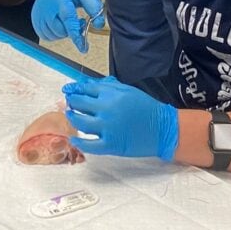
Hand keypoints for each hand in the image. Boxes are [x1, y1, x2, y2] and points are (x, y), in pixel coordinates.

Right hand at [31, 0, 103, 50]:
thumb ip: (94, 7)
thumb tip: (98, 24)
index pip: (68, 21)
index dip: (76, 36)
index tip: (83, 48)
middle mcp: (45, 7)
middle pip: (61, 31)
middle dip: (72, 30)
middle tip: (81, 21)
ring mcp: (38, 13)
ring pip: (53, 35)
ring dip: (63, 32)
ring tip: (69, 19)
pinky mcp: (35, 18)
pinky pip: (45, 35)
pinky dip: (54, 33)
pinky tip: (60, 23)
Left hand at [62, 76, 178, 159]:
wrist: (162, 129)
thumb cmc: (146, 108)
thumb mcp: (127, 90)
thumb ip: (108, 87)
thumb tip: (88, 85)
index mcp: (112, 94)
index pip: (86, 88)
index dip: (75, 89)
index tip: (68, 90)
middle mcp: (107, 109)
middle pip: (80, 103)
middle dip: (71, 102)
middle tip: (69, 102)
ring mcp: (107, 128)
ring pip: (80, 122)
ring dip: (72, 117)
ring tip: (70, 115)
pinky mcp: (110, 144)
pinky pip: (89, 144)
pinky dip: (79, 141)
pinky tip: (74, 138)